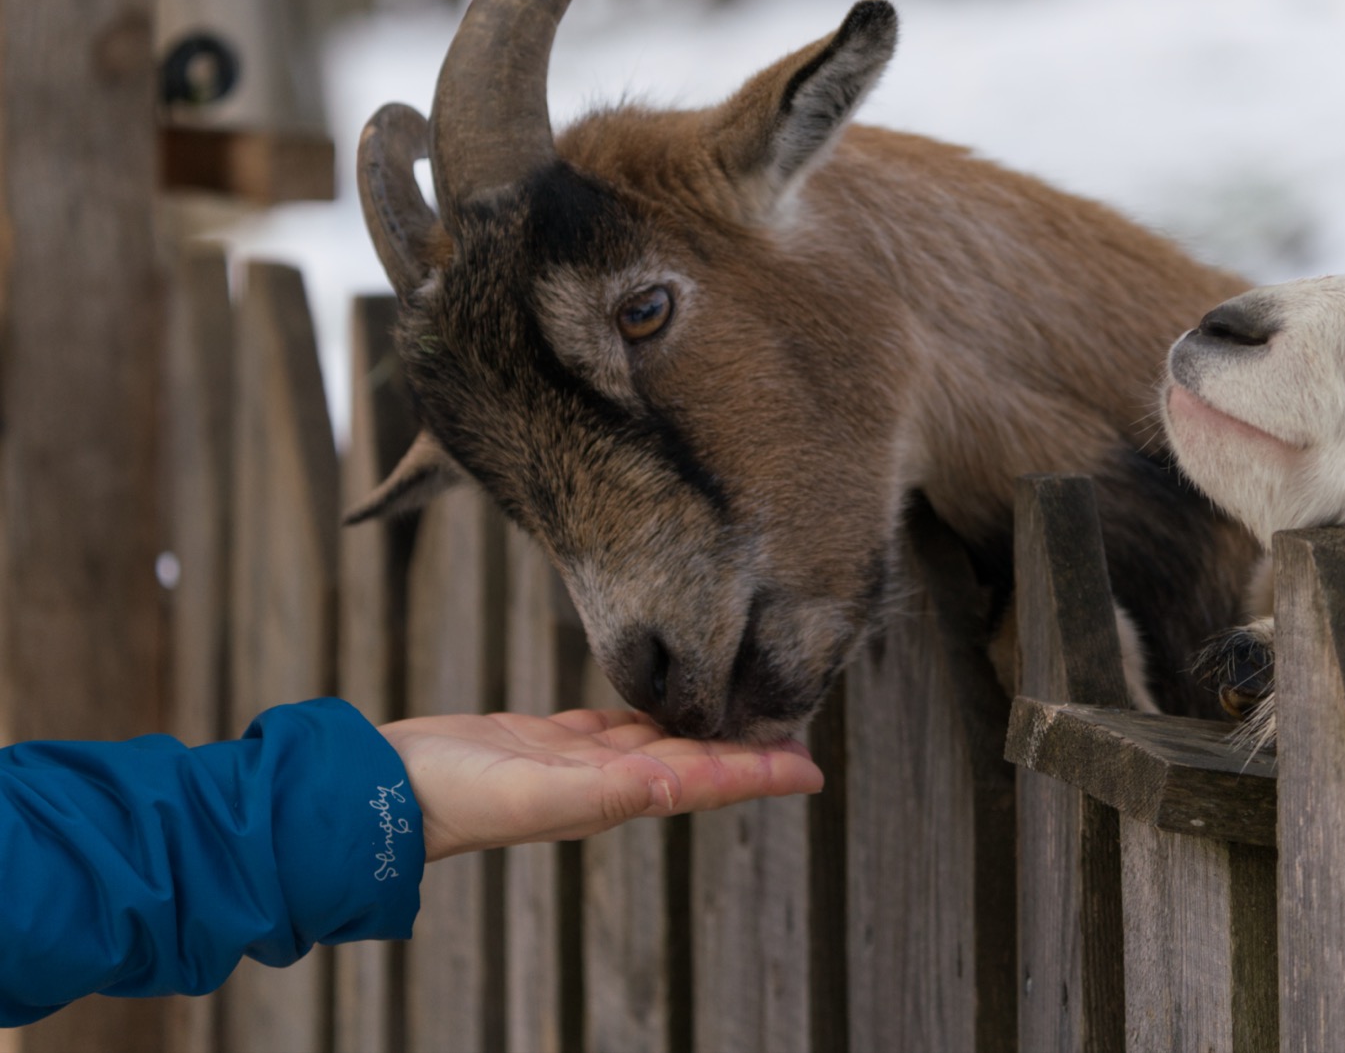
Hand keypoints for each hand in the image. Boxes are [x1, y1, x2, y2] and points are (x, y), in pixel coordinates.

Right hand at [378, 708, 823, 860]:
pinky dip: (653, 712)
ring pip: (662, 741)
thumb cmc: (450, 796)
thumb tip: (673, 784)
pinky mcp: (549, 738)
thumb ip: (602, 792)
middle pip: (695, 764)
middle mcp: (605, 783)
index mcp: (611, 798)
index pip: (702, 783)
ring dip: (707, 731)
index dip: (757, 775)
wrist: (381, 787)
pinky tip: (671, 699)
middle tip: (799, 729)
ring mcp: (578, 761)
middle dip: (746, 751)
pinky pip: (618, 723)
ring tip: (750, 713)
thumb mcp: (528, 792)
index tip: (810, 767)